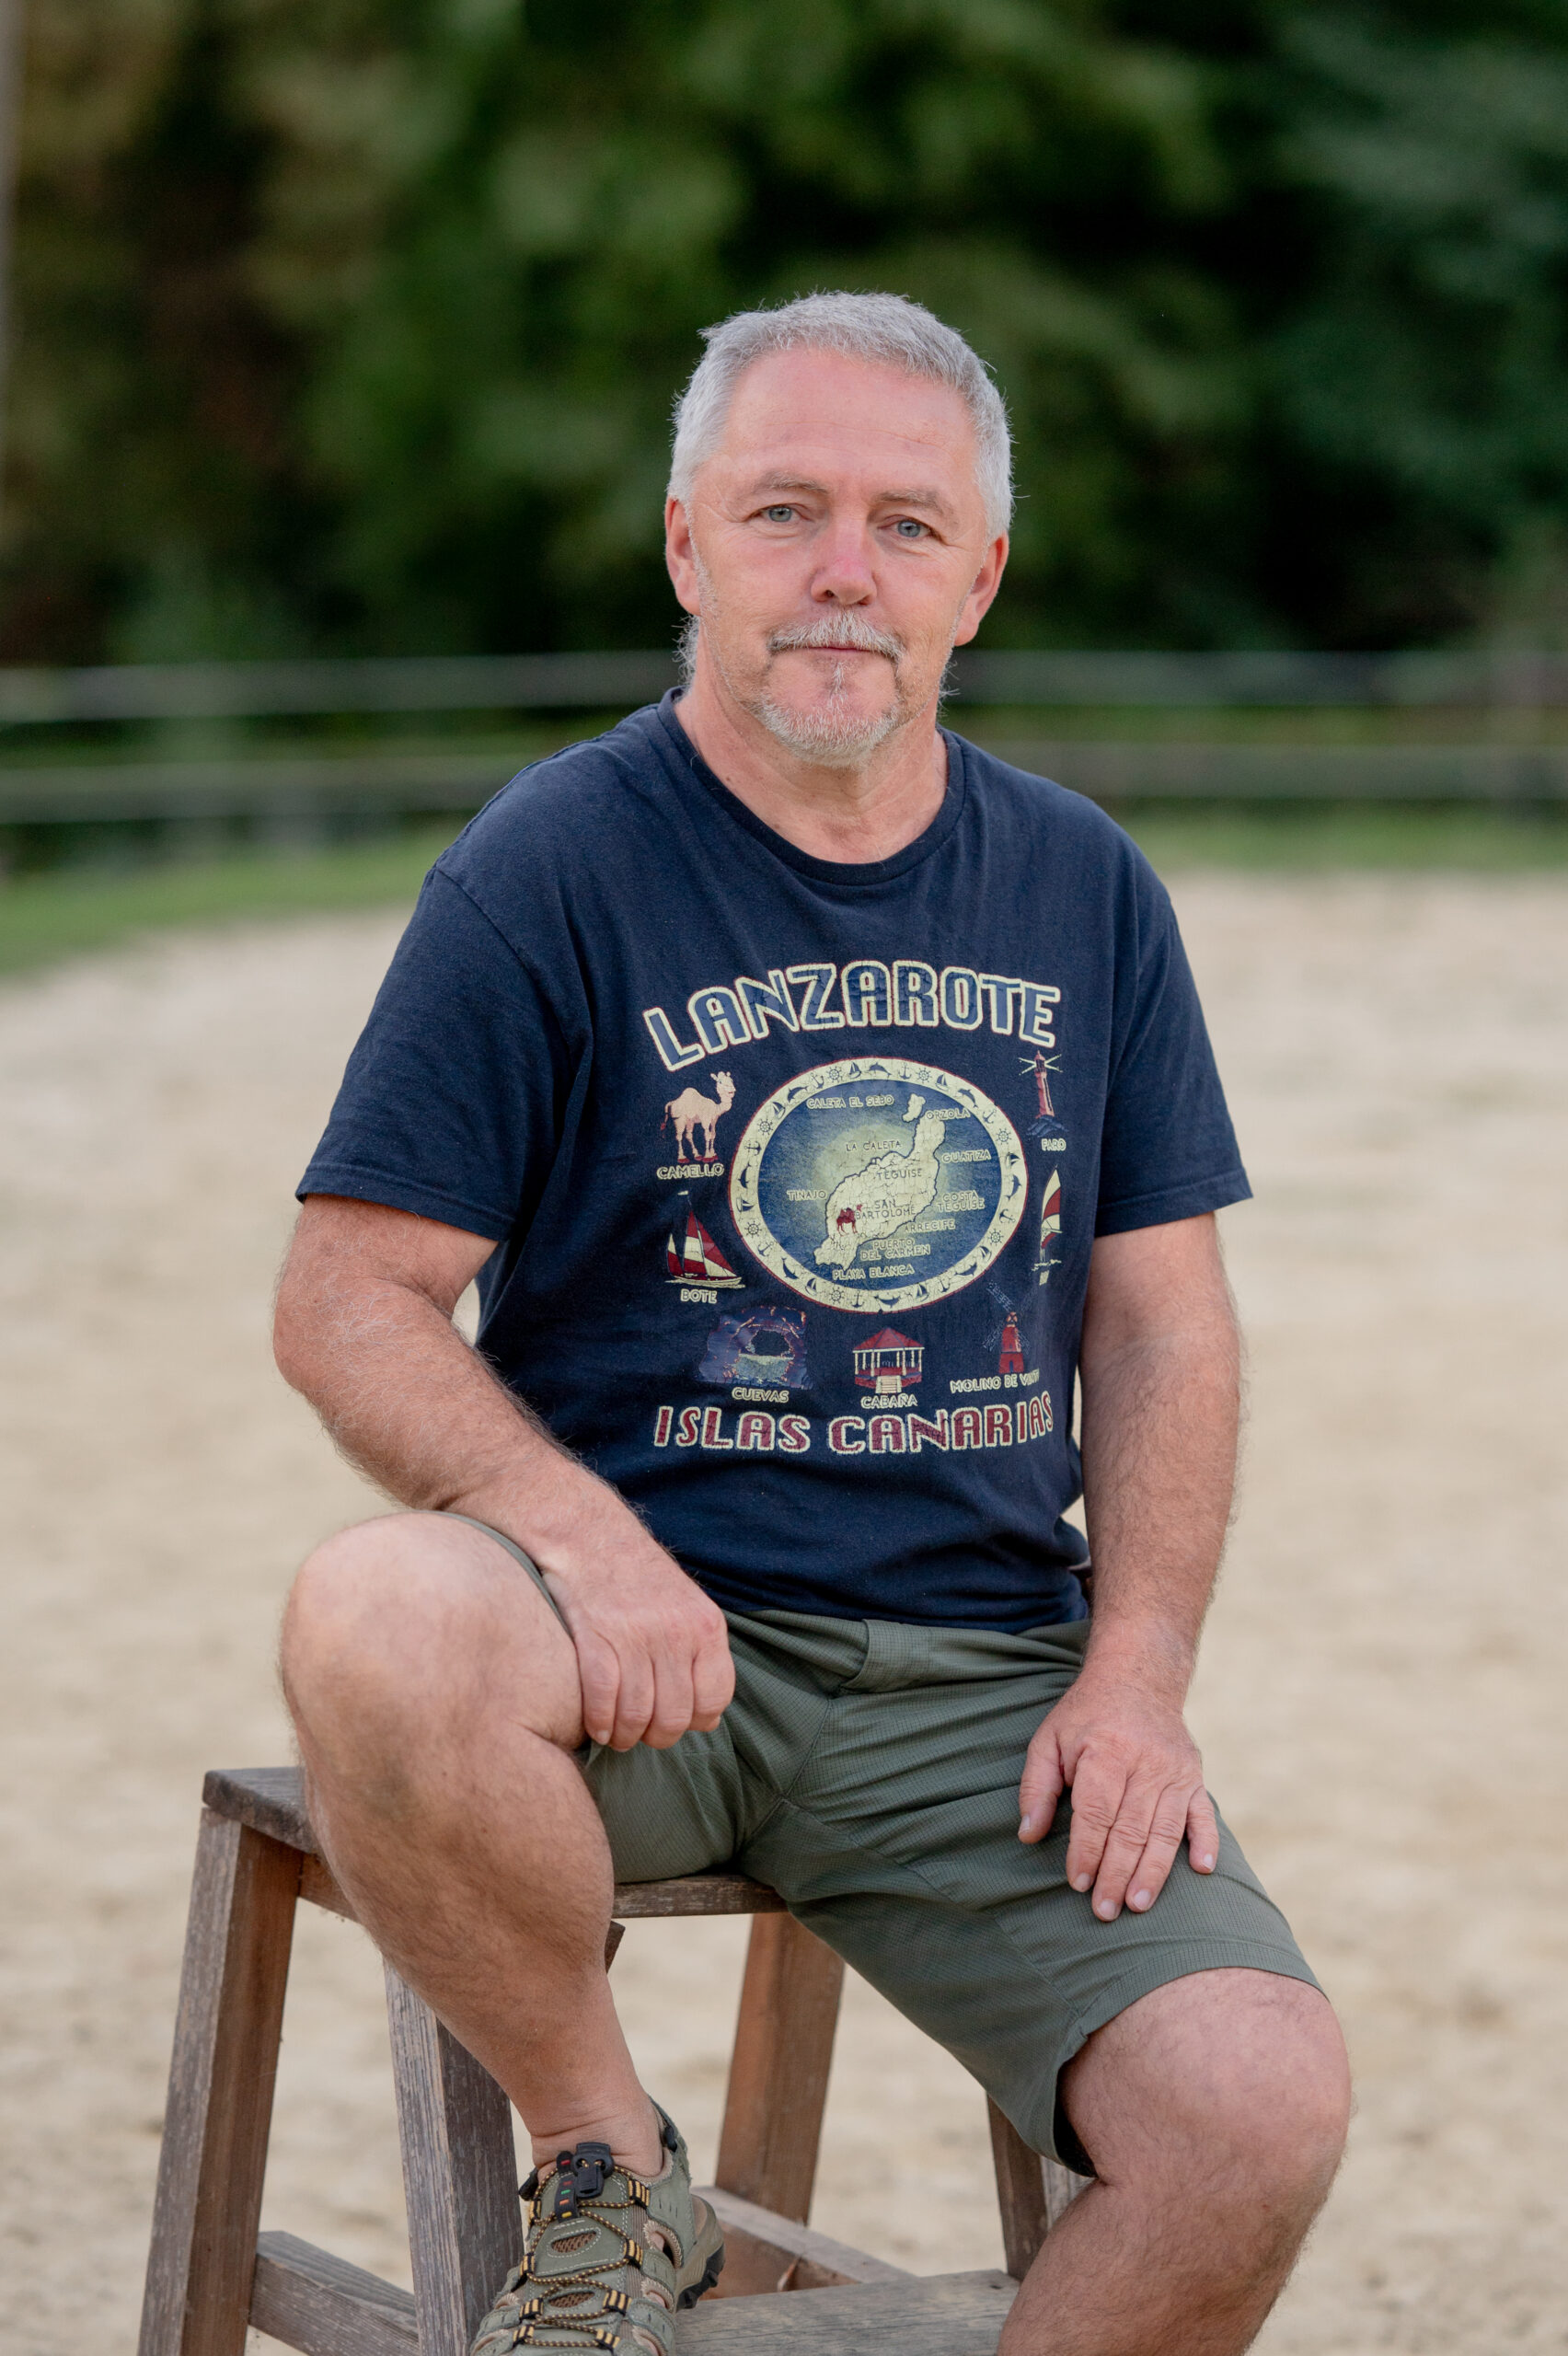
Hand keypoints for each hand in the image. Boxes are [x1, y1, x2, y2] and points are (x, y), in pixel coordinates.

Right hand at [543, 1522, 733, 1753]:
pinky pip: (603, 1698)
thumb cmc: (638, 1578)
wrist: (589, 1535)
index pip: (715, 1699)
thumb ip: (701, 1658)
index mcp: (705, 1626)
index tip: (674, 1722)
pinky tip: (597, 1728)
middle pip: (675, 1716)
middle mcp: (675, 1633)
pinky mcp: (596, 1636)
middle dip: (657, 1737)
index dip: (694, 1722)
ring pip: (638, 1714)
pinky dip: (599, 1722)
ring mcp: (636, 1635)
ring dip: (626, 1736)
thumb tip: (711, 1719)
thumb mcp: (687, 1606)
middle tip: (642, 1736)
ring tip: (618, 1737)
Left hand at [1017, 1662, 1218, 1919]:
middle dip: (1116, 1874)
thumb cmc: (1085, 1716)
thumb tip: (1029, 1834)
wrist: (1137, 1678)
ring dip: (1153, 1872)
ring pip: (1165, 1830)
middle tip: (1104, 1911)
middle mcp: (1144, 1762)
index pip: (1096, 1813)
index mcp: (1105, 1751)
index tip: (1077, 1883)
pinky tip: (1202, 1870)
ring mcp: (1174, 1770)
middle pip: (1131, 1829)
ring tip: (1138, 1905)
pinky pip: (1203, 1813)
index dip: (1086, 1851)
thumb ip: (1036, 1787)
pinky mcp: (1194, 1777)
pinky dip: (1206, 1841)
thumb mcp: (1049, 1739)